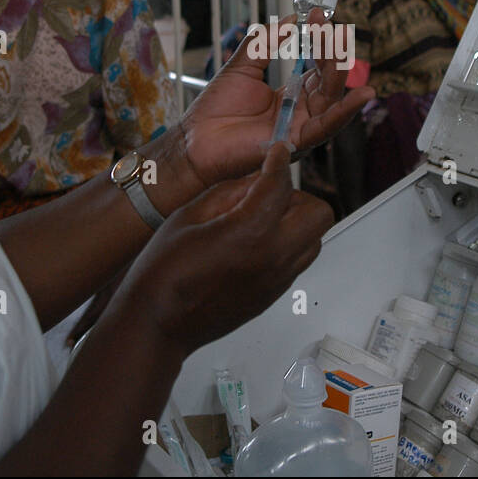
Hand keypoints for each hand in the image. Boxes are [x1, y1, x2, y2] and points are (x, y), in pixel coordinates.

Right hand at [114, 143, 331, 357]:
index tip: (275, 154)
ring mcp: (278, 280)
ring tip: (264, 219)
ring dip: (297, 221)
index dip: (278, 162)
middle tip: (269, 193)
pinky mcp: (275, 295)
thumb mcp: (190, 215)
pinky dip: (289, 243)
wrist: (158, 324)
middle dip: (297, 195)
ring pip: (315, 239)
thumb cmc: (163, 271)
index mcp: (250, 232)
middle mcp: (273, 257)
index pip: (281, 185)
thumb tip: (256, 180)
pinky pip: (299, 260)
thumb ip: (230, 193)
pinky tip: (257, 242)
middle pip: (318, 213)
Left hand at [179, 7, 374, 186]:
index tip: (317, 14)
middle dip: (331, 51)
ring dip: (341, 75)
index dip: (320, 40)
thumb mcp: (242, 66)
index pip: (317, 65)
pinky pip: (325, 128)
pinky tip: (359, 97)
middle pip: (329, 80)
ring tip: (344, 50)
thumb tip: (290, 20)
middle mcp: (301, 112)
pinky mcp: (295, 144)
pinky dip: (344, 113)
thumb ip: (265, 43)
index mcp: (292, 95)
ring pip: (332, 101)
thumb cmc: (215, 110)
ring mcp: (300, 127)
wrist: (194, 140)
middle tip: (330, 26)